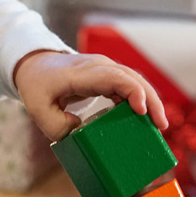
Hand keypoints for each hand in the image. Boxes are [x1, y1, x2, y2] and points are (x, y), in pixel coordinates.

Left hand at [12, 50, 166, 141]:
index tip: (141, 111)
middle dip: (150, 100)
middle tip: (160, 125)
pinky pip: (129, 86)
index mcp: (82, 73)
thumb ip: (57, 126)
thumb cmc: (37, 86)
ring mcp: (106, 69)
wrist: (35, 64)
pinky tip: (146, 119)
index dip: (132, 92)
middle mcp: (99, 67)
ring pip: (135, 81)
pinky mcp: (108, 76)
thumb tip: (81, 132)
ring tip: (159, 126)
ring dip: (149, 101)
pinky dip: (140, 100)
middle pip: (132, 78)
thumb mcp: (38, 109)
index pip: (114, 77)